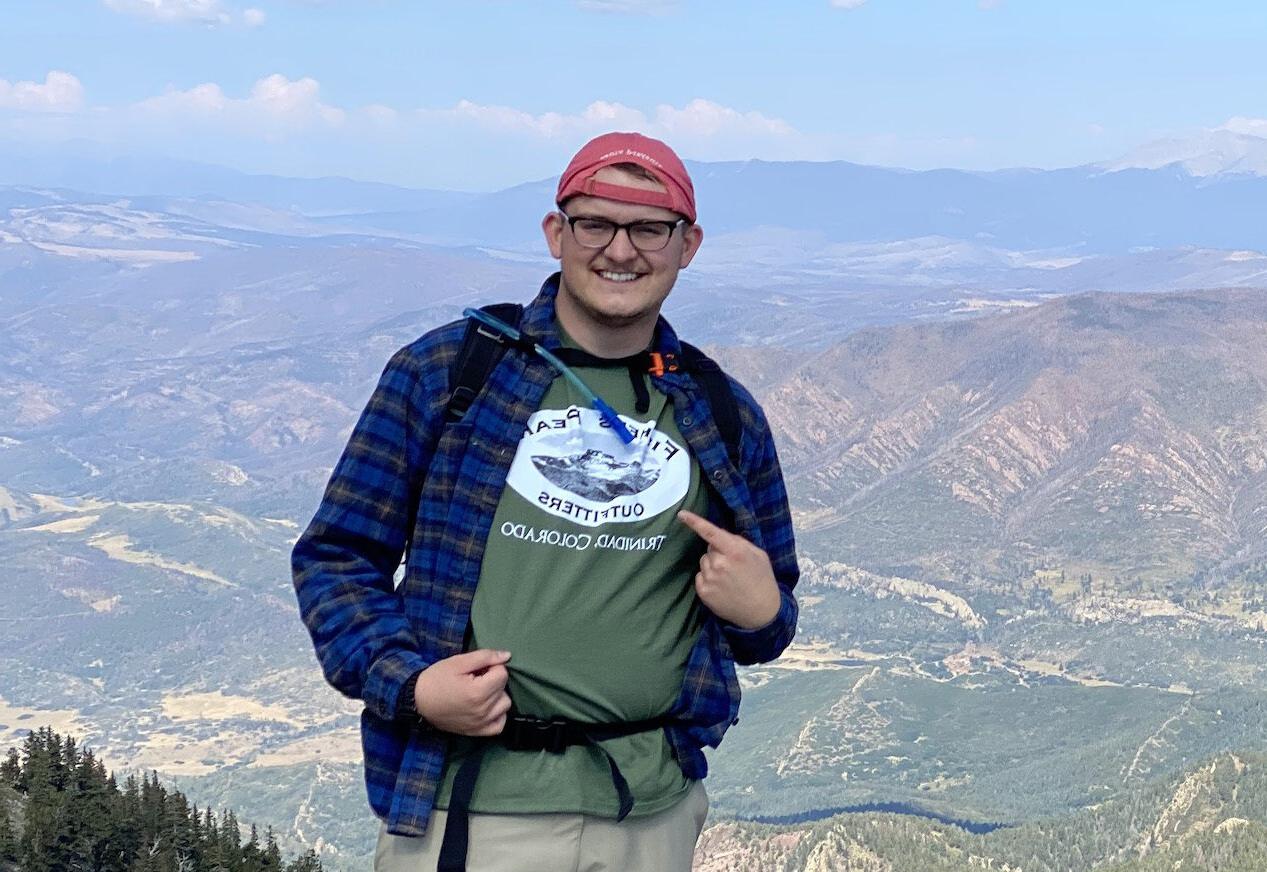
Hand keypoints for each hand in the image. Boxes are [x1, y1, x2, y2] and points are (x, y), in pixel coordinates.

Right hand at [414, 649, 512, 736]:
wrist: (418, 702)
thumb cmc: (437, 679)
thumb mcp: (459, 662)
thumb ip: (485, 657)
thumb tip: (507, 655)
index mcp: (478, 691)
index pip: (502, 673)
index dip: (491, 666)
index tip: (477, 669)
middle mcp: (483, 710)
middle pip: (504, 688)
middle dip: (493, 679)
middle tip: (476, 678)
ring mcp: (481, 723)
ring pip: (505, 705)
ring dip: (497, 696)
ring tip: (480, 692)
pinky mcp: (477, 732)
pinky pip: (499, 725)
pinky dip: (497, 715)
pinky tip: (487, 707)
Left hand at [677, 510, 780, 629]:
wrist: (761, 612)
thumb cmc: (762, 580)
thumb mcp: (758, 555)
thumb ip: (739, 542)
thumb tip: (720, 534)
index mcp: (735, 551)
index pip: (710, 532)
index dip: (694, 521)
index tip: (681, 514)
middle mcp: (719, 564)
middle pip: (708, 549)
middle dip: (717, 553)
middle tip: (733, 565)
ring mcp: (710, 579)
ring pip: (703, 562)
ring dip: (712, 566)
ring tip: (728, 578)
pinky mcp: (703, 592)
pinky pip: (699, 576)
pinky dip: (707, 579)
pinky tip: (721, 587)